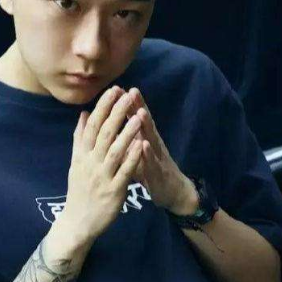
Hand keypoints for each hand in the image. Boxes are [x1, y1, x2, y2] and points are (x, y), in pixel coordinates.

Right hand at [60, 86, 143, 241]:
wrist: (78, 222)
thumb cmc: (79, 190)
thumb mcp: (75, 162)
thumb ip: (79, 138)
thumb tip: (83, 114)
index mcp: (81, 155)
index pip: (91, 126)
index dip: (103, 107)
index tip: (113, 90)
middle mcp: (90, 163)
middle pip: (103, 134)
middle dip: (116, 113)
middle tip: (126, 94)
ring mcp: (101, 177)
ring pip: (114, 150)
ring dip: (126, 132)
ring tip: (138, 114)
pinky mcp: (113, 190)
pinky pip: (124, 171)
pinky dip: (132, 157)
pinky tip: (141, 144)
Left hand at [126, 88, 198, 215]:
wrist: (173, 193)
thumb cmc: (150, 171)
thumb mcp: (135, 153)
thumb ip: (124, 139)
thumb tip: (108, 125)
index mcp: (143, 139)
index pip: (134, 119)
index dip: (126, 104)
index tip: (117, 88)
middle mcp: (152, 144)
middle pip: (144, 123)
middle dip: (138, 107)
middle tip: (131, 90)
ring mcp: (157, 158)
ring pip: (151, 139)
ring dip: (146, 126)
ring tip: (140, 112)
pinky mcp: (159, 173)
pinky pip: (153, 163)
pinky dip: (148, 154)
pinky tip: (144, 145)